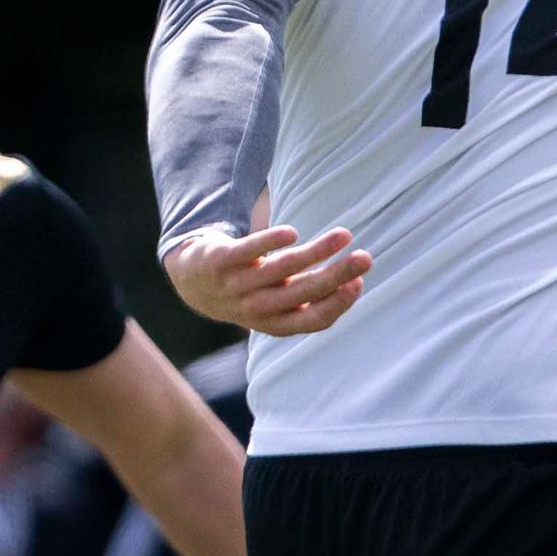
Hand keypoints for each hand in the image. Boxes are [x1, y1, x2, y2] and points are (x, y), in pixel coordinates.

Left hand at [165, 223, 368, 336]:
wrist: (191, 283)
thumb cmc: (248, 292)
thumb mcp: (276, 305)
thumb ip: (308, 298)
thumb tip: (353, 281)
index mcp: (275, 323)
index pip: (312, 320)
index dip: (337, 304)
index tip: (359, 283)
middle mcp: (256, 308)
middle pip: (303, 292)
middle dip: (337, 275)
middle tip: (365, 257)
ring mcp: (236, 285)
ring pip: (282, 269)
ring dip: (316, 252)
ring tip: (344, 235)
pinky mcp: (220, 261)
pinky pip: (246, 251)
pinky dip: (269, 242)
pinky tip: (292, 233)